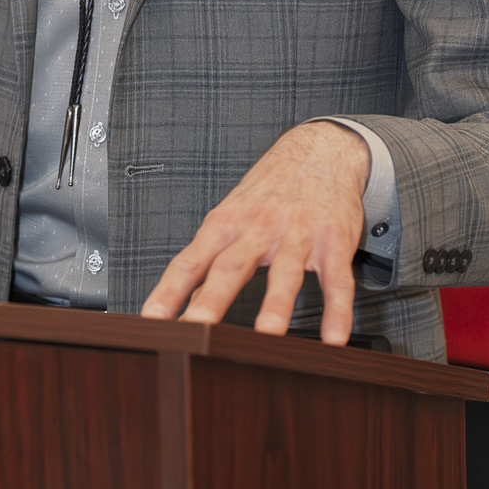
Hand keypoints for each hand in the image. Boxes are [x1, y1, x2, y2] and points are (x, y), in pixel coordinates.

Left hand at [140, 121, 369, 341]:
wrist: (320, 149)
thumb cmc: (271, 187)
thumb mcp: (233, 215)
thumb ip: (211, 259)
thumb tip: (185, 299)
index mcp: (228, 224)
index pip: (190, 261)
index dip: (168, 291)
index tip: (151, 320)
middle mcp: (259, 229)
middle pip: (231, 267)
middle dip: (211, 301)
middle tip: (194, 331)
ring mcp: (298, 235)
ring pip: (285, 272)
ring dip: (276, 305)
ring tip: (267, 337)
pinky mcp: (334, 243)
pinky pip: (337, 280)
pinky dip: (337, 311)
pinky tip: (334, 339)